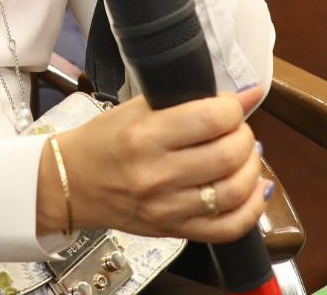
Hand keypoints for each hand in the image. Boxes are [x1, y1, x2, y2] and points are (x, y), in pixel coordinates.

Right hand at [40, 92, 266, 241]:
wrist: (72, 183)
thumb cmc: (102, 141)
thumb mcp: (136, 109)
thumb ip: (187, 102)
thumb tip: (243, 95)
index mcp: (145, 136)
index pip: (211, 119)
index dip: (233, 107)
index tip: (232, 104)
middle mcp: (157, 175)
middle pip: (228, 155)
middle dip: (244, 136)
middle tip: (237, 129)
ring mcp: (167, 208)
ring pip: (234, 192)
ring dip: (251, 168)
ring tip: (244, 155)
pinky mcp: (174, 230)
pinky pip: (228, 228)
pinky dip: (252, 208)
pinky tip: (254, 189)